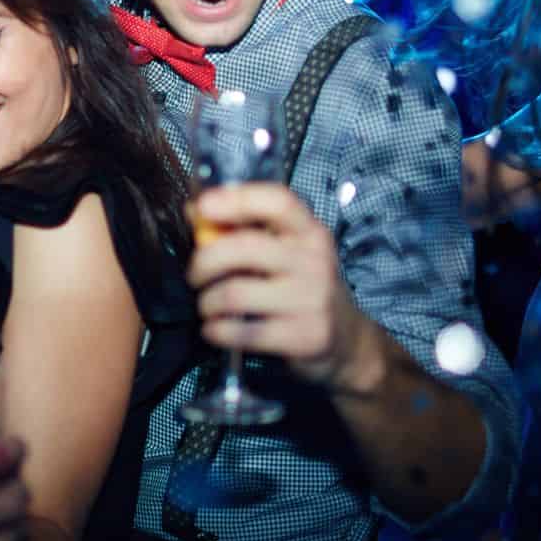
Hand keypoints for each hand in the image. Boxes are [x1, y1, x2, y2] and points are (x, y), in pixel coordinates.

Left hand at [189, 183, 384, 391]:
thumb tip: (194, 212)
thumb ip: (244, 231)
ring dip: (208, 301)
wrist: (346, 340)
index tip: (204, 207)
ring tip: (207, 306)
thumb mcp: (285, 254)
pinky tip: (214, 329)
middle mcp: (315, 261)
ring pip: (236, 293)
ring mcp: (312, 299)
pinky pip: (244, 331)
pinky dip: (218, 330)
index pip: (278, 202)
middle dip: (205, 261)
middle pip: (246, 248)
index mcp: (310, 233)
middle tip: (195, 275)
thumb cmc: (302, 288)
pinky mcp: (304, 336)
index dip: (237, 200)